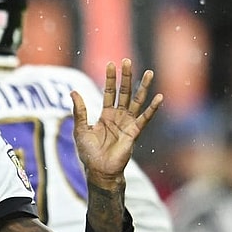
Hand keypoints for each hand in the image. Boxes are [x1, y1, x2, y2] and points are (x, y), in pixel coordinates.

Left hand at [70, 58, 162, 189]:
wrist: (99, 170)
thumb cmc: (89, 152)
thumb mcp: (80, 129)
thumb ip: (79, 111)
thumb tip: (73, 91)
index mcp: (105, 115)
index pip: (109, 92)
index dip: (110, 79)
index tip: (111, 64)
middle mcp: (118, 117)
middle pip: (124, 92)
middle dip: (126, 77)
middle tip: (128, 60)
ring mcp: (127, 124)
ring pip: (136, 101)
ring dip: (143, 87)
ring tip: (149, 72)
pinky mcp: (134, 133)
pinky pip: (144, 118)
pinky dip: (152, 108)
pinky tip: (159, 97)